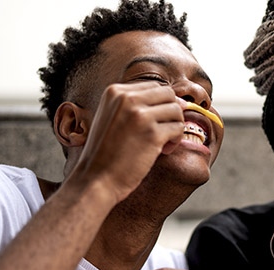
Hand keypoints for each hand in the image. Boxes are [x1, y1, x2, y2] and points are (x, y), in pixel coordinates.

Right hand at [72, 82, 185, 202]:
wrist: (95, 179)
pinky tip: (163, 150)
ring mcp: (140, 115)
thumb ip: (135, 105)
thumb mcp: (112, 117)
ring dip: (175, 126)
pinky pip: (178, 128)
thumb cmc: (105, 153)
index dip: (161, 104)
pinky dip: (176, 140)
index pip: (153, 86)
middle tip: (165, 131)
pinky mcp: (152, 134)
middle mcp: (127, 98)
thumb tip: (178, 100)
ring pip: (176, 110)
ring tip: (163, 142)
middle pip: (168, 94)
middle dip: (171, 113)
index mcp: (115, 92)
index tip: (157, 121)